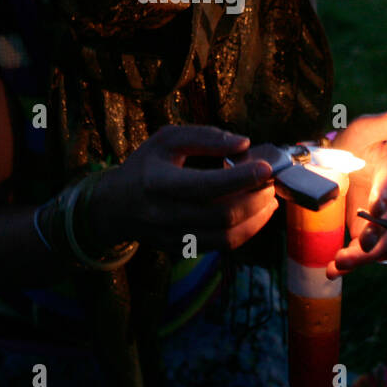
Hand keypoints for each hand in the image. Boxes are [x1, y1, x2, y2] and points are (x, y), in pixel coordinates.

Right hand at [88, 125, 277, 253]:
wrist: (116, 206)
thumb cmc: (146, 166)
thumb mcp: (167, 140)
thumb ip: (205, 137)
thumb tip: (243, 143)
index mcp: (158, 182)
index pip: (207, 185)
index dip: (242, 178)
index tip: (266, 166)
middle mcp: (164, 214)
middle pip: (222, 214)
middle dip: (255, 198)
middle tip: (270, 182)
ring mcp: (173, 237)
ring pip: (226, 236)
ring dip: (256, 218)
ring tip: (268, 198)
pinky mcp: (182, 249)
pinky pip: (222, 246)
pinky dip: (246, 231)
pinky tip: (256, 214)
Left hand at [326, 99, 386, 278]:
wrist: (331, 165)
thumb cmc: (353, 141)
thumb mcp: (367, 128)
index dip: (384, 197)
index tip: (372, 208)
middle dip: (375, 235)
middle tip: (359, 245)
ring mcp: (380, 221)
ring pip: (381, 244)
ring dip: (362, 256)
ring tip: (338, 262)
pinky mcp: (365, 234)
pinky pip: (366, 253)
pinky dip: (352, 262)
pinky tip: (331, 268)